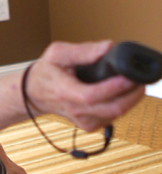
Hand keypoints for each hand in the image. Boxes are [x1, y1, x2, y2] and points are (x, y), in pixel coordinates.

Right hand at [26, 41, 145, 132]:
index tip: (129, 77)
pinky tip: (118, 95)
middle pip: (111, 109)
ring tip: (131, 84)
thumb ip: (82, 50)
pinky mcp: (89, 126)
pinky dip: (121, 106)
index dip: (114, 87)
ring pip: (116, 114)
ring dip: (129, 100)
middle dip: (132, 95)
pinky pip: (112, 118)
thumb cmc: (46, 72)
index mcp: (64, 91)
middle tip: (140, 80)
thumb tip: (107, 47)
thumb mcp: (57, 53)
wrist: (34, 93)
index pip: (92, 95)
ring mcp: (82, 120)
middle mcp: (74, 110)